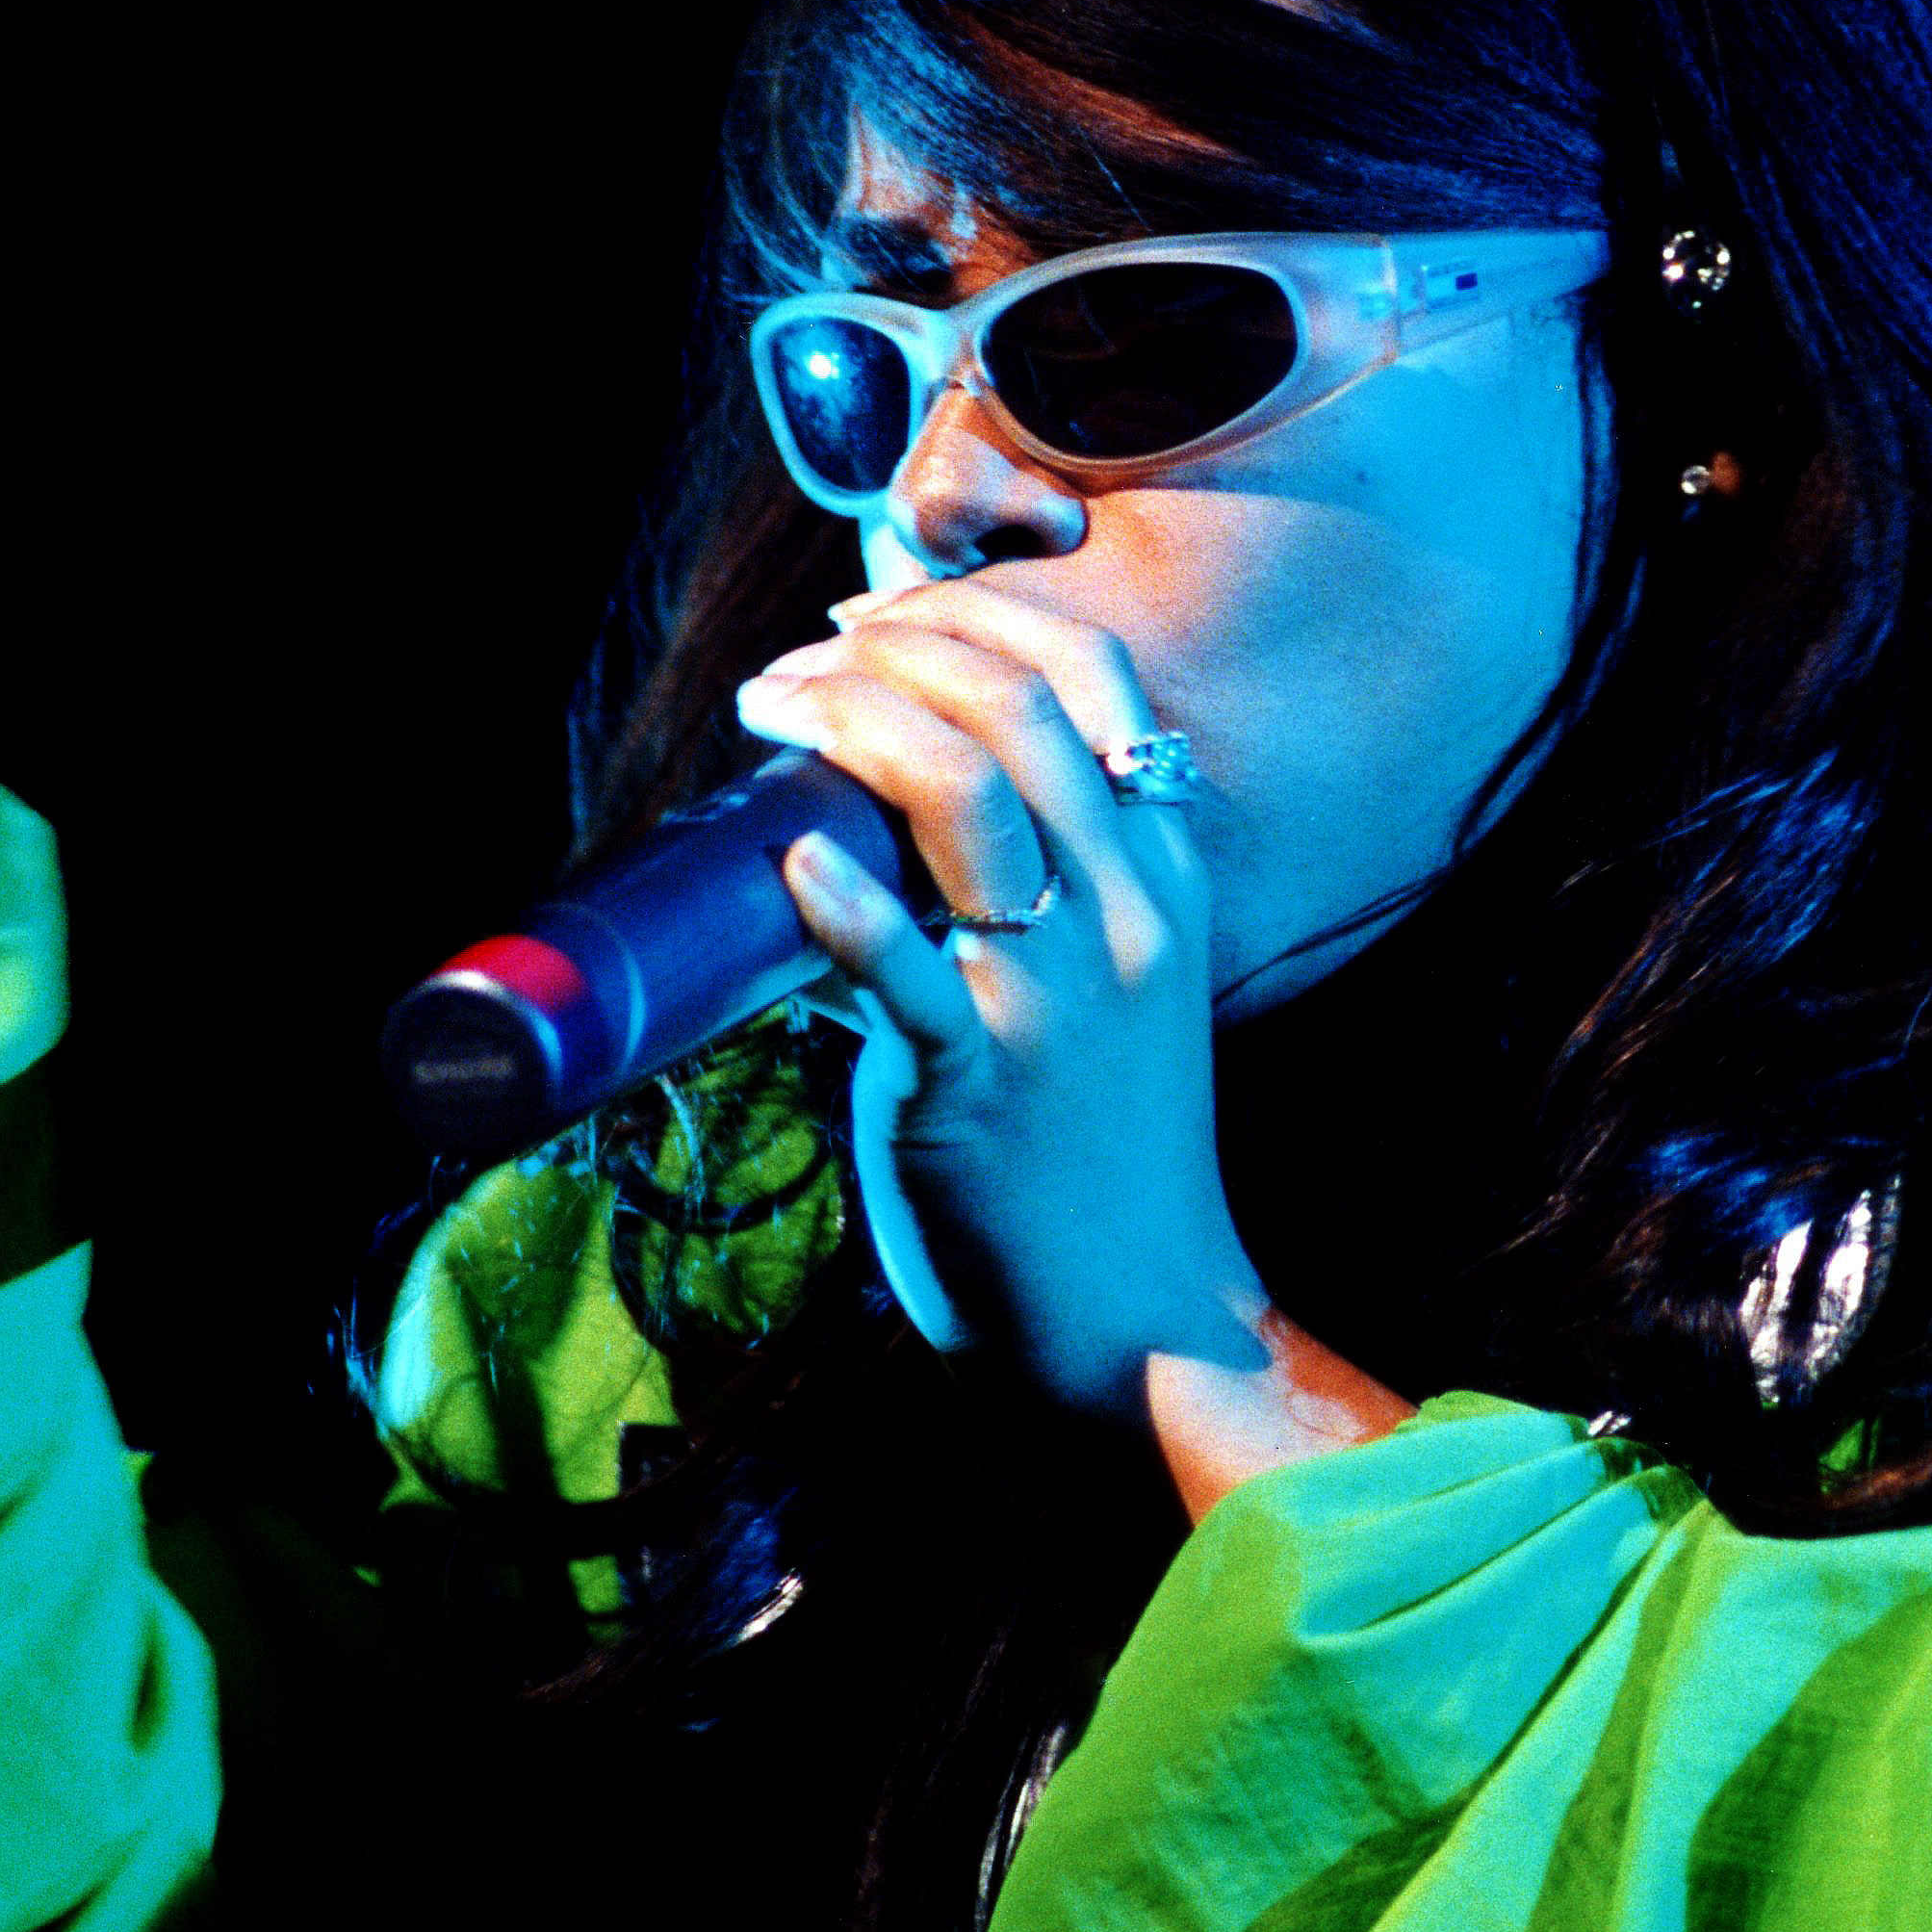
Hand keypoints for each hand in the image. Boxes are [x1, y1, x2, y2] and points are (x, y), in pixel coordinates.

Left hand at [737, 582, 1268, 1423]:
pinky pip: (910, 972)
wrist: (1142, 1316)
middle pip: (1014, 712)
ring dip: (850, 725)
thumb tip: (898, 801)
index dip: (976, 615)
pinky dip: (844, 904)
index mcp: (1162, 876)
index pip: (1093, 680)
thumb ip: (1058, 888)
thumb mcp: (1122, 985)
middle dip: (891, 650)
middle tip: (797, 663)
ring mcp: (1056, 997)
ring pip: (964, 799)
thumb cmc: (1106, 1147)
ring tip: (770, 711)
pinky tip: (791, 858)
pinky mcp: (981, 1084)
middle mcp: (1124, 915)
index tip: (877, 616)